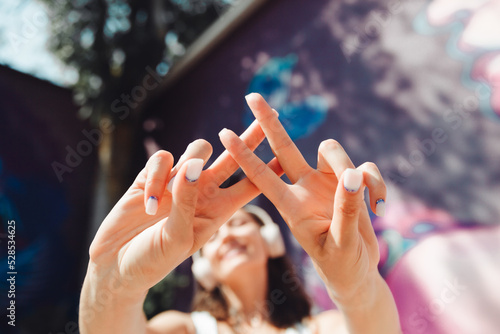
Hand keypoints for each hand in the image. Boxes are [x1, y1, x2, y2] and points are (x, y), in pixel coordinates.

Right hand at [88, 119, 282, 295]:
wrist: (117, 266)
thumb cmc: (153, 261)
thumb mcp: (178, 238)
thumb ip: (187, 202)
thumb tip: (195, 165)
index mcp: (218, 210)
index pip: (250, 185)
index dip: (269, 170)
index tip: (288, 155)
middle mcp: (203, 191)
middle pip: (234, 157)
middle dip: (251, 137)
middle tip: (270, 114)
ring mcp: (178, 181)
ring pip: (197, 149)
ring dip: (184, 167)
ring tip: (163, 203)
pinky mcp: (152, 175)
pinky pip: (163, 158)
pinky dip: (155, 176)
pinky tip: (147, 202)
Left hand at [219, 93, 386, 302]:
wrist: (357, 273)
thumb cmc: (342, 266)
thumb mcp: (342, 245)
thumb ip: (346, 211)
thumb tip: (352, 175)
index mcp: (293, 208)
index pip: (263, 177)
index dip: (245, 155)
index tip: (225, 134)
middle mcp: (305, 189)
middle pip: (284, 148)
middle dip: (269, 123)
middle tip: (252, 97)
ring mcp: (327, 184)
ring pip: (333, 151)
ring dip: (354, 170)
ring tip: (371, 206)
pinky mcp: (350, 182)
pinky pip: (364, 167)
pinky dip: (376, 183)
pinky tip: (379, 207)